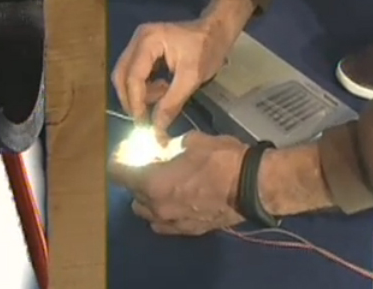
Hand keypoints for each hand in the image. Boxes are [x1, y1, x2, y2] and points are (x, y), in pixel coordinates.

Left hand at [108, 131, 247, 235]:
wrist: (254, 186)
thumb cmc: (221, 159)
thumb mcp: (189, 141)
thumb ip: (166, 146)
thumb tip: (157, 147)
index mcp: (152, 183)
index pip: (117, 173)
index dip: (119, 158)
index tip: (127, 150)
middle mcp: (157, 207)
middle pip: (131, 193)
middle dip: (135, 176)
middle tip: (149, 162)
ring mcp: (173, 222)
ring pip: (146, 212)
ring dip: (147, 197)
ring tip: (162, 183)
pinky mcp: (189, 230)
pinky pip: (165, 224)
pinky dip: (163, 211)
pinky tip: (176, 199)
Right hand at [111, 0, 252, 133]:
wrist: (217, 31)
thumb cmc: (208, 49)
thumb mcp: (192, 77)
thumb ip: (172, 102)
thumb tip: (157, 128)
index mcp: (148, 41)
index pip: (133, 77)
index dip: (136, 103)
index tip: (144, 124)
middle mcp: (137, 40)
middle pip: (122, 76)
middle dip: (132, 100)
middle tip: (146, 119)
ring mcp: (138, 44)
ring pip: (126, 76)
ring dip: (140, 94)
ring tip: (164, 96)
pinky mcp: (143, 50)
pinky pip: (134, 74)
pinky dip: (144, 87)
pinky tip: (163, 89)